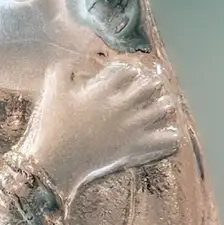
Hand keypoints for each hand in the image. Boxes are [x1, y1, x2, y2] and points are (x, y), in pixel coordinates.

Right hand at [17, 56, 180, 199]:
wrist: (56, 162)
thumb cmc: (53, 127)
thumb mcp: (52, 94)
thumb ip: (60, 71)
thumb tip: (71, 62)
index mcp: (102, 91)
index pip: (125, 71)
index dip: (126, 69)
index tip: (124, 73)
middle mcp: (121, 106)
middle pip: (148, 86)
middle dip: (149, 84)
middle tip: (148, 87)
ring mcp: (130, 127)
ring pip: (161, 108)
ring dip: (163, 104)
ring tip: (163, 105)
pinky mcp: (134, 148)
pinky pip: (164, 140)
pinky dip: (171, 136)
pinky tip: (171, 134)